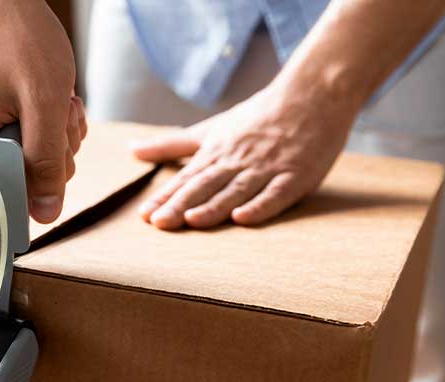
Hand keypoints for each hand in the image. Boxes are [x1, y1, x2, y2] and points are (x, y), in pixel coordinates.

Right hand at [0, 0, 86, 222]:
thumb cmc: (20, 39)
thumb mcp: (45, 105)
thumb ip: (46, 162)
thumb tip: (45, 214)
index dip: (36, 187)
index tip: (55, 160)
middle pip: (20, 178)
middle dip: (54, 154)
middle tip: (61, 118)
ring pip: (31, 159)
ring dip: (58, 136)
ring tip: (60, 102)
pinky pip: (31, 138)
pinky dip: (52, 123)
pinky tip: (57, 100)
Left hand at [131, 80, 359, 229]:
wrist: (313, 94)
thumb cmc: (258, 117)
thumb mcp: (210, 129)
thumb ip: (172, 144)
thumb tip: (132, 150)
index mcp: (216, 152)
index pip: (186, 178)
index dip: (166, 197)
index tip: (145, 215)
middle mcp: (237, 161)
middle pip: (206, 186)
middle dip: (182, 205)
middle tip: (160, 223)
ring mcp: (266, 169)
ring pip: (236, 190)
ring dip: (215, 206)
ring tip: (193, 220)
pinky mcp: (295, 176)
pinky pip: (275, 194)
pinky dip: (260, 206)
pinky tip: (243, 219)